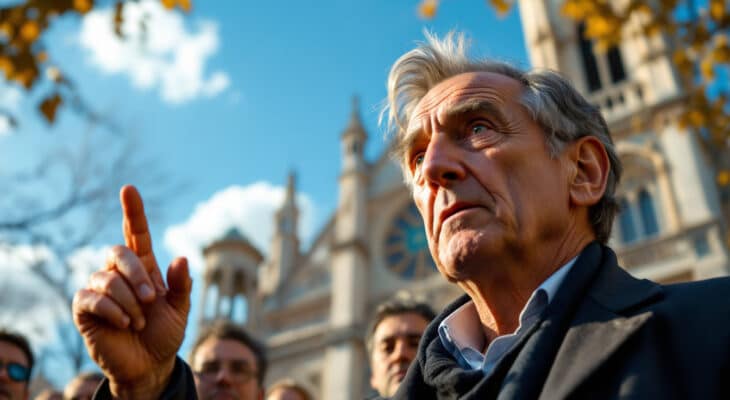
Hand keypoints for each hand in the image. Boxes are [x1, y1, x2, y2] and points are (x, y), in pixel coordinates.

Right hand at [72, 185, 191, 398]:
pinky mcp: (85, 308)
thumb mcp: (180, 310)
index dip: (133, 211)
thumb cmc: (164, 334)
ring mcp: (100, 289)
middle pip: (118, 252)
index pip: (136, 233)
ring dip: (128, 301)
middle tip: (151, 299)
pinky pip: (91, 297)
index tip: (129, 189)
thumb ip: (182, 285)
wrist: (149, 365)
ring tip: (139, 321)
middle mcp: (120, 274)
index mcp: (144, 268)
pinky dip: (113, 310)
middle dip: (136, 274)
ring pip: (106, 278)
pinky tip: (123, 324)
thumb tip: (181, 258)